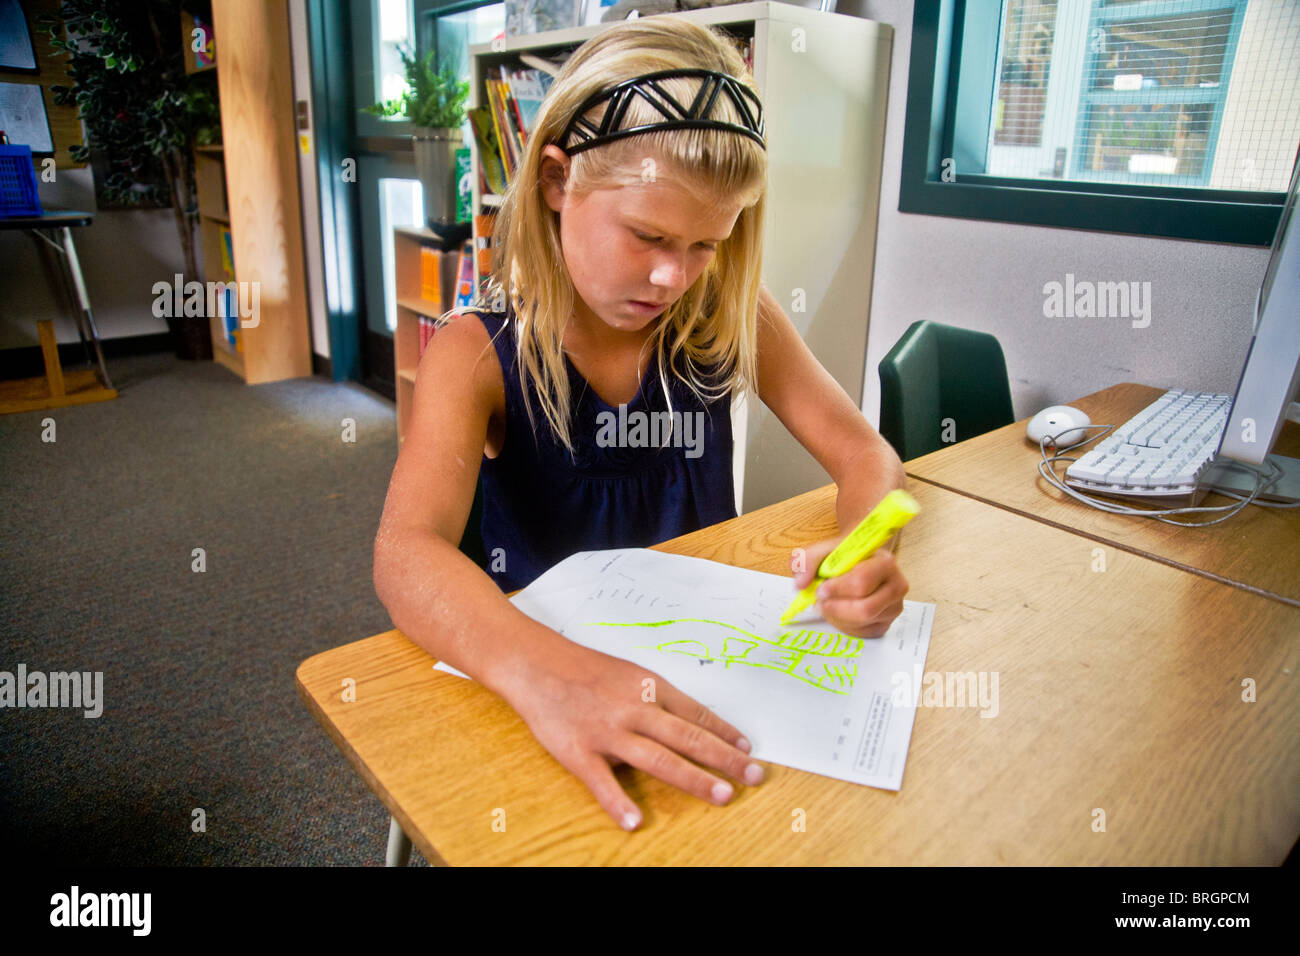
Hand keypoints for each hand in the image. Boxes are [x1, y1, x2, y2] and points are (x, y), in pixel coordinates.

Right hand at [502, 635, 764, 830]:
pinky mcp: (578, 751)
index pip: (695, 713)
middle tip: (755, 776)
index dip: (724, 732)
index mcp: (648, 686)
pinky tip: (634, 822)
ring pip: (657, 758)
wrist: (535, 663)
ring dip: (693, 779)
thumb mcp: (629, 673)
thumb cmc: (584, 669)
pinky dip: (617, 802)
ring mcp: (607, 731)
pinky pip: (601, 781)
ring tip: (722, 796)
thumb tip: (689, 723)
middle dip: (725, 758)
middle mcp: (634, 708)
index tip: (748, 750)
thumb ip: (656, 698)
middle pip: (687, 737)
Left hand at [791, 538, 908, 637]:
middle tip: (819, 602)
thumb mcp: (824, 550)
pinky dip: (843, 625)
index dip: (837, 589)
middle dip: (836, 608)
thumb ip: (807, 560)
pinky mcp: (886, 623)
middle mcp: (897, 586)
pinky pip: (862, 633)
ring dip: (837, 617)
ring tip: (826, 605)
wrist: (860, 563)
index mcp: (885, 563)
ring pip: (862, 623)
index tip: (820, 589)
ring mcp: (894, 607)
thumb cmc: (844, 557)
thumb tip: (800, 584)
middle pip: (865, 609)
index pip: (862, 582)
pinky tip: (836, 613)